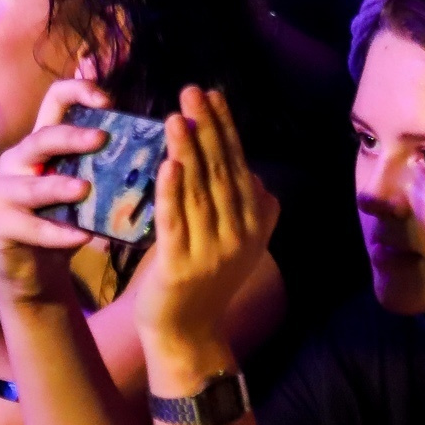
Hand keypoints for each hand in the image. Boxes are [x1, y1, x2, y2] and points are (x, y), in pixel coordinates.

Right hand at [0, 79, 110, 306]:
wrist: (35, 271)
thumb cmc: (66, 219)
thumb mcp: (88, 186)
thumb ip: (109, 164)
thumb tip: (165, 144)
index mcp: (43, 142)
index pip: (55, 101)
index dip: (78, 92)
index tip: (108, 102)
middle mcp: (18, 160)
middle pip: (41, 138)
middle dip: (71, 137)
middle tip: (101, 139)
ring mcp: (3, 193)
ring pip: (29, 185)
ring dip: (58, 187)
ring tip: (84, 190)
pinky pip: (29, 228)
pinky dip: (56, 233)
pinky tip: (81, 237)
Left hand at [134, 87, 279, 358]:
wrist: (187, 333)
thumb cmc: (203, 280)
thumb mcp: (235, 239)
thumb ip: (241, 204)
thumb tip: (247, 168)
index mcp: (255, 220)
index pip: (239, 163)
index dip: (226, 127)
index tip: (212, 94)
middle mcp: (241, 232)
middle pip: (222, 170)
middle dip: (207, 127)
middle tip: (192, 91)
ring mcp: (213, 250)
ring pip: (200, 191)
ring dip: (189, 150)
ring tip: (177, 116)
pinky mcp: (182, 266)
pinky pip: (177, 221)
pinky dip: (173, 192)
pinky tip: (168, 164)